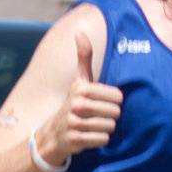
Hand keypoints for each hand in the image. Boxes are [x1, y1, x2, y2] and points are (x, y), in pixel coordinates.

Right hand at [35, 32, 123, 165]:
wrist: (53, 133)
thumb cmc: (73, 103)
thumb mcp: (79, 80)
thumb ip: (84, 57)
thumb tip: (79, 32)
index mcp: (82, 88)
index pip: (118, 96)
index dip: (113, 102)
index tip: (101, 102)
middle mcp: (77, 104)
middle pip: (116, 112)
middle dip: (110, 116)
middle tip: (97, 116)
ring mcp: (75, 122)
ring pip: (110, 127)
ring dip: (105, 128)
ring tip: (93, 126)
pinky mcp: (75, 140)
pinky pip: (103, 140)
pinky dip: (100, 140)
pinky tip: (89, 136)